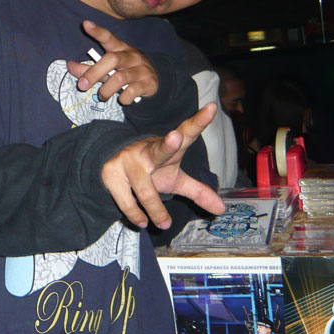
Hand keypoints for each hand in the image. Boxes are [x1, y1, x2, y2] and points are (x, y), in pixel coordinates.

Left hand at [67, 20, 158, 104]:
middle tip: (82, 85)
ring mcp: (141, 69)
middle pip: (112, 59)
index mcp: (121, 48)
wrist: (156, 81)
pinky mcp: (147, 83)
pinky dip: (123, 98)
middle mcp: (131, 56)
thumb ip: (89, 68)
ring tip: (102, 96)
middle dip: (94, 73)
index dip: (97, 31)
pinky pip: (131, 92)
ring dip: (106, 90)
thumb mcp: (109, 68)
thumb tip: (70, 66)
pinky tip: (122, 99)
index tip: (85, 24)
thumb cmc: (126, 70)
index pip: (108, 37)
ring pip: (120, 78)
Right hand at [101, 103, 225, 228]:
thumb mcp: (175, 179)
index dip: (199, 121)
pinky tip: (142, 221)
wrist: (112, 167)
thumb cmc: (151, 171)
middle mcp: (149, 150)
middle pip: (161, 150)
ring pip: (146, 191)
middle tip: (176, 137)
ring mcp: (128, 160)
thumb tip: (222, 209)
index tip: (212, 108)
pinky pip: (128, 201)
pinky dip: (137, 215)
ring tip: (164, 225)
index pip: (187, 132)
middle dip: (168, 144)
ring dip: (157, 211)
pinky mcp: (111, 173)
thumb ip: (198, 191)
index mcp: (170, 147)